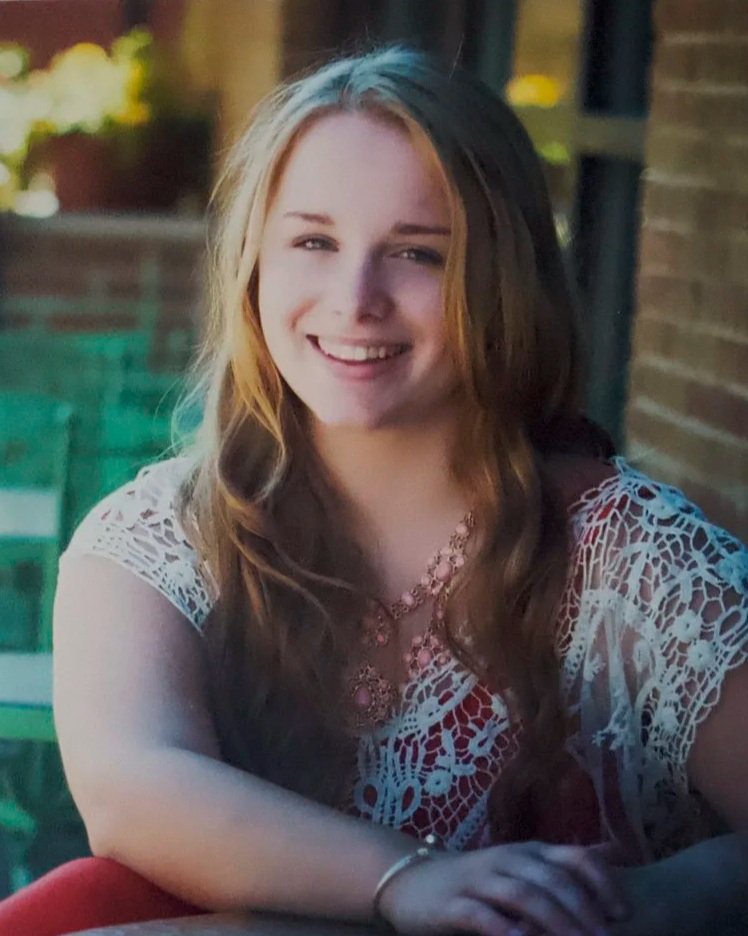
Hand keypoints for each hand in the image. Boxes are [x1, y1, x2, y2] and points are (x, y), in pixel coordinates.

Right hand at [377, 840, 630, 935]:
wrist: (410, 879)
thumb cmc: (477, 879)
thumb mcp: (523, 865)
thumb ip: (564, 863)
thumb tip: (615, 852)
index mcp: (529, 852)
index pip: (575, 857)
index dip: (603, 882)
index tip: (624, 914)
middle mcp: (508, 860)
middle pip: (553, 880)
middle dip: (584, 911)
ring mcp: (480, 880)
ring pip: (523, 896)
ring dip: (554, 922)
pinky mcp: (454, 903)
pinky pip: (482, 916)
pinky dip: (505, 930)